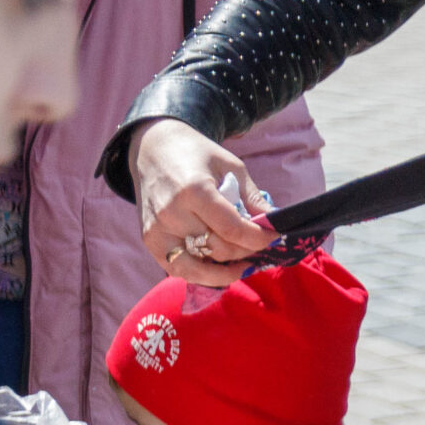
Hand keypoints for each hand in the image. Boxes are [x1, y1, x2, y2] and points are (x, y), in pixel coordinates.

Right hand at [130, 119, 271, 284]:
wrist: (153, 150)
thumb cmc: (197, 154)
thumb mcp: (231, 166)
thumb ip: (251, 197)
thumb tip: (275, 222)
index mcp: (194, 191)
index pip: (232, 228)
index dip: (259, 238)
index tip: (275, 237)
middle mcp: (172, 213)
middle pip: (217, 249)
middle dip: (246, 252)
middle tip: (262, 248)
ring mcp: (157, 230)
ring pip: (197, 267)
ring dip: (225, 272)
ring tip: (245, 265)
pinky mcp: (149, 240)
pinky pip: (177, 269)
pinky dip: (200, 274)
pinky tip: (220, 268)